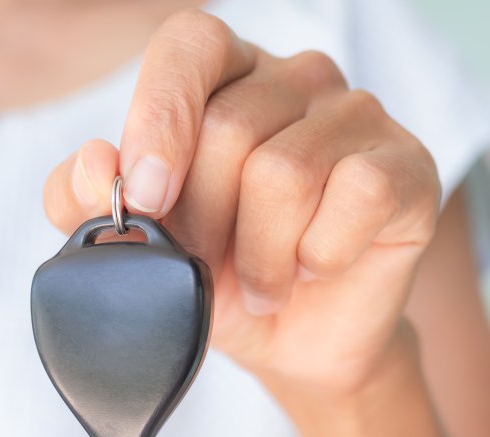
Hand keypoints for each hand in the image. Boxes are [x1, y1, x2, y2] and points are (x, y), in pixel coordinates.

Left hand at [44, 10, 440, 399]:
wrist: (290, 341)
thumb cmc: (212, 278)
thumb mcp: (132, 249)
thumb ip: (81, 202)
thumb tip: (91, 161)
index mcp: (221, 78)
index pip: (189, 42)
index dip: (161, 115)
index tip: (147, 197)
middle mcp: (293, 78)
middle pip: (230, 127)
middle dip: (205, 222)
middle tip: (210, 265)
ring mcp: (357, 114)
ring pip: (286, 171)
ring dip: (260, 255)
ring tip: (261, 281)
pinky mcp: (408, 165)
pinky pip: (357, 195)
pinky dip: (318, 256)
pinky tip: (313, 270)